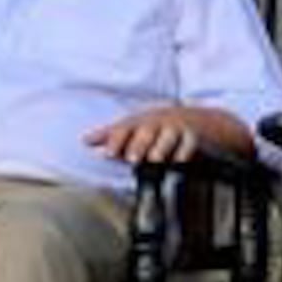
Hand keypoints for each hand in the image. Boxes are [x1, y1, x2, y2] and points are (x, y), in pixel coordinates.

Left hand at [88, 104, 206, 166]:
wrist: (197, 121)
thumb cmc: (159, 127)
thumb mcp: (135, 128)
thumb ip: (110, 135)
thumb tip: (84, 140)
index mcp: (140, 120)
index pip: (125, 128)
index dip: (116, 140)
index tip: (109, 155)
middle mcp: (158, 121)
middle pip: (147, 131)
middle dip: (139, 144)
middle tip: (133, 158)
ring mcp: (177, 127)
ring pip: (168, 136)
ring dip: (161, 147)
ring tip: (155, 159)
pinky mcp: (194, 134)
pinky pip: (189, 143)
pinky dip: (184, 152)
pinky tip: (178, 161)